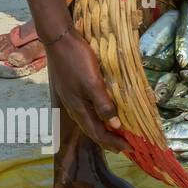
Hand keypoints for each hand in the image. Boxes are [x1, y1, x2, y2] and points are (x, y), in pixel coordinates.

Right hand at [46, 29, 125, 151]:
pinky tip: (102, 116)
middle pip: (91, 131)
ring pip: (88, 122)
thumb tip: (115, 126)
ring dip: (102, 132)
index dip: (113, 142)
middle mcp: (73, 107)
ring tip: (115, 136)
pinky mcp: (72, 91)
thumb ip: (103, 104)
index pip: (97, 133)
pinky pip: (85, 112)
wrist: (58, 39)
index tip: (129, 148)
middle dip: (108, 141)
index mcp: (78, 108)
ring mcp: (71, 99)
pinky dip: (97, 119)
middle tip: (124, 148)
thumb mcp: (92, 82)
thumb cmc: (77, 59)